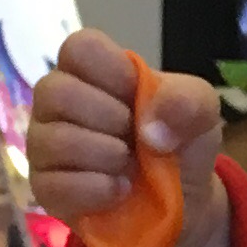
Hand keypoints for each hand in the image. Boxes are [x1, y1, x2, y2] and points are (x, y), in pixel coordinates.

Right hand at [30, 30, 219, 244]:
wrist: (185, 200)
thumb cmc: (180, 141)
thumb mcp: (202, 112)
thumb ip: (188, 100)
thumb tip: (150, 130)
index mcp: (92, 70)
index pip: (79, 47)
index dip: (113, 72)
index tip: (139, 96)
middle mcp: (57, 102)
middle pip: (57, 91)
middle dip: (110, 118)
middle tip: (137, 137)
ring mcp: (45, 144)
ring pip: (54, 139)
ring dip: (105, 155)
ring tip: (130, 165)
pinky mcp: (46, 188)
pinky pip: (54, 185)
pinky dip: (96, 189)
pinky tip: (120, 190)